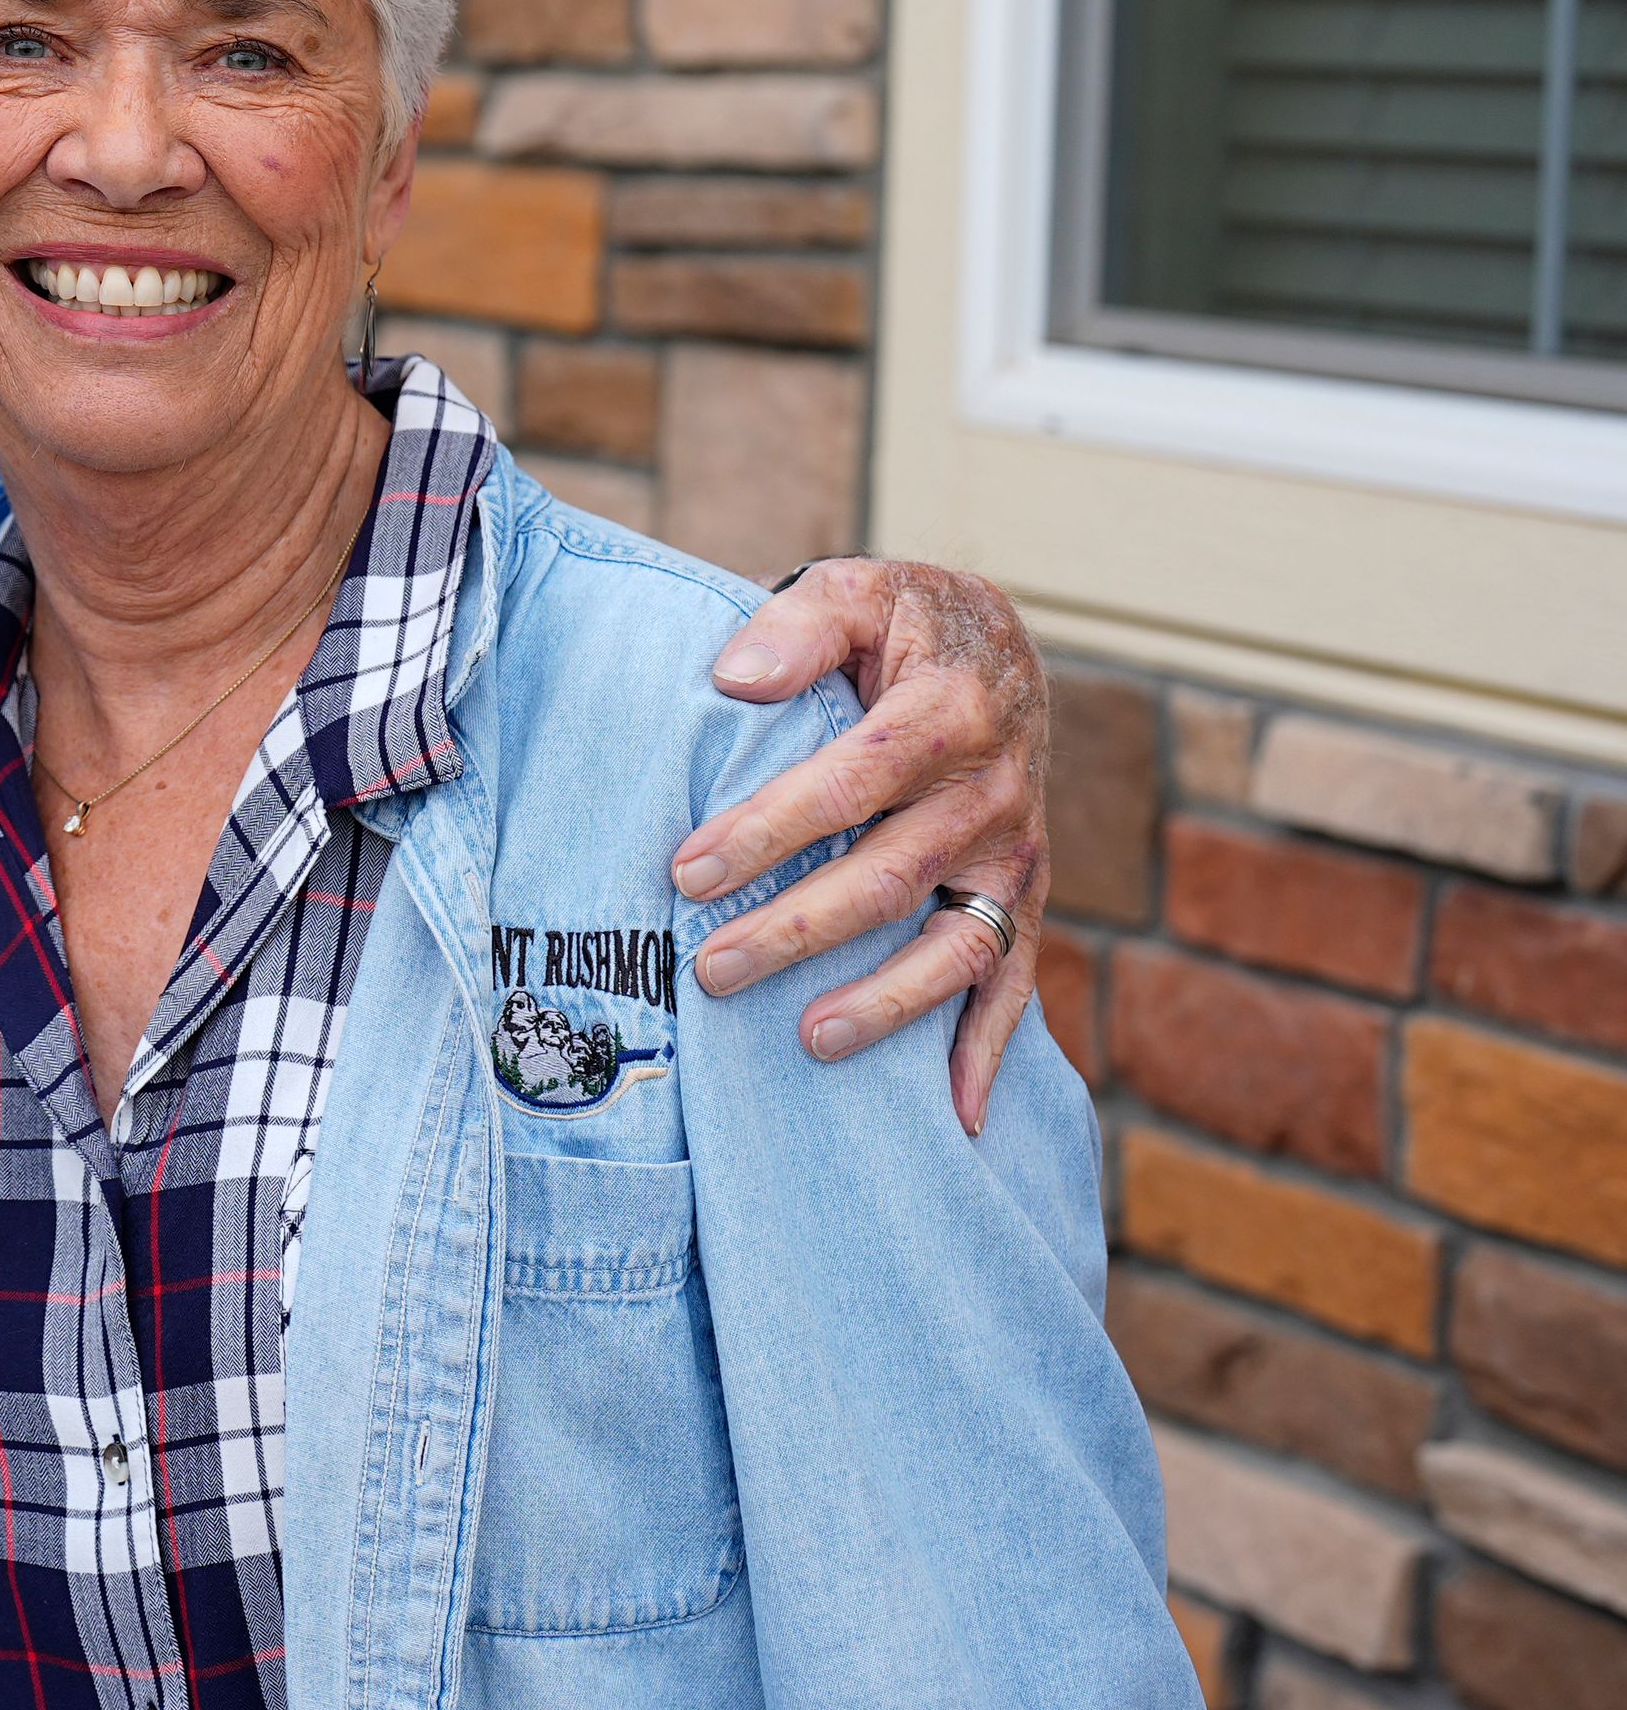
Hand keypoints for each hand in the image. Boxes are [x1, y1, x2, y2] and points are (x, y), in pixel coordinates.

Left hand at [670, 558, 1048, 1133]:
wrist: (995, 646)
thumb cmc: (899, 625)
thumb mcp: (853, 590)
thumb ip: (796, 624)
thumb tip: (734, 677)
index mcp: (949, 710)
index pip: (850, 780)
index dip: (769, 828)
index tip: (688, 870)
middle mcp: (994, 790)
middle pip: (890, 875)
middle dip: (796, 928)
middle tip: (709, 968)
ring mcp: (1015, 852)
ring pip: (953, 943)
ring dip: (884, 1002)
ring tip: (806, 1040)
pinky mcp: (1022, 895)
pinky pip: (1011, 980)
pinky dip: (987, 1052)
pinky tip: (953, 1119)